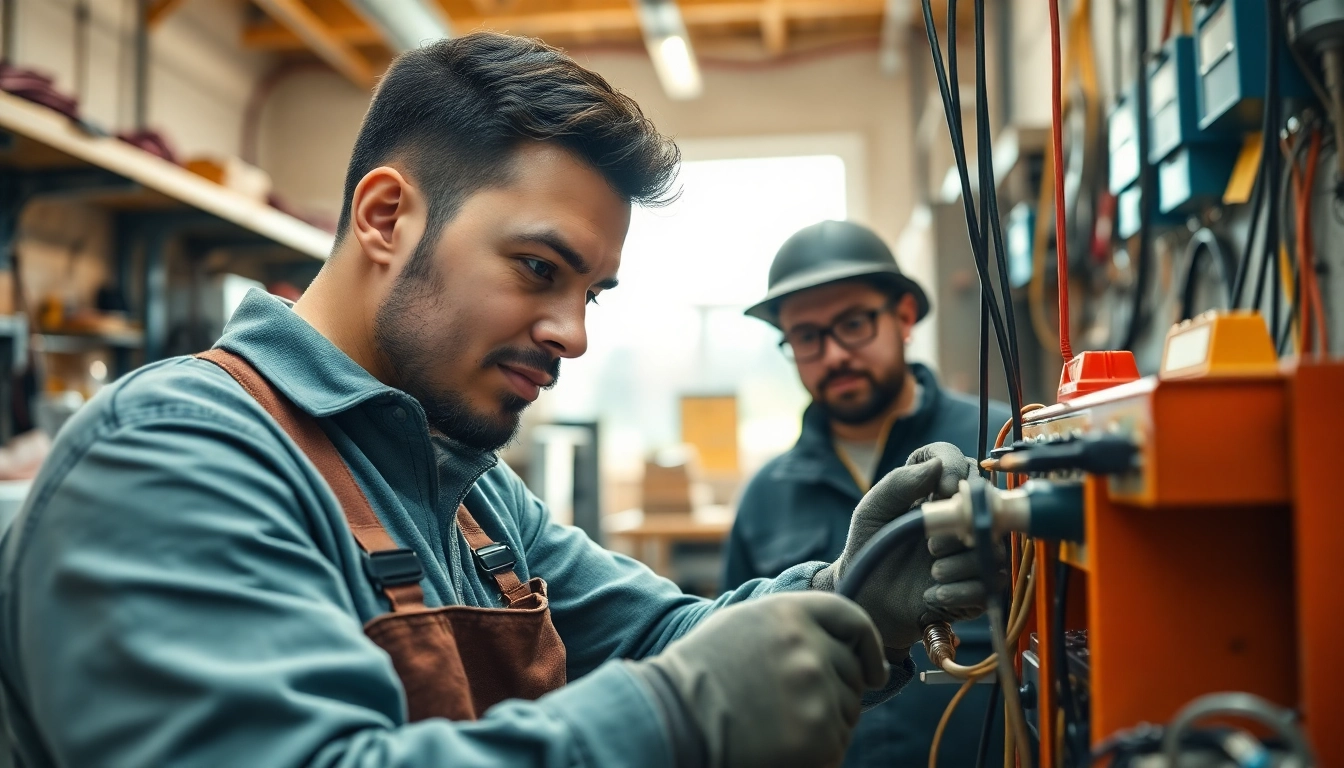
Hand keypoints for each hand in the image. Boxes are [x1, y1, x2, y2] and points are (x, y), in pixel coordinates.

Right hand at [637, 592, 886, 767]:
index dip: (870, 646)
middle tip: (794, 706)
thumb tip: (844, 643)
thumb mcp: (745, 625)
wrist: (674, 718)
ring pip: (848, 709)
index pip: (853, 620)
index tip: (874, 671)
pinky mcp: (818, 734)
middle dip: (836, 690)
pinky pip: (838, 742)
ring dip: (826, 720)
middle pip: (852, 671)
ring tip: (778, 723)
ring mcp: (815, 690)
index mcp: (790, 612)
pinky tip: (783, 744)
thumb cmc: (704, 672)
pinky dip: (820, 749)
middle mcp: (808, 646)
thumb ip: (794, 624)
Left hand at [811, 442, 1001, 653]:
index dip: (958, 470)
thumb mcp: (873, 511)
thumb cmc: (870, 548)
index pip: (963, 463)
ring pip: (993, 547)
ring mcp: (974, 550)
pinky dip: (962, 591)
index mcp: (938, 490)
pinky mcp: (978, 584)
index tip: (941, 491)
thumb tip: (936, 465)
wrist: (868, 598)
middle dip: (962, 523)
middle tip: (930, 544)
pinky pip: (990, 582)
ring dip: (961, 562)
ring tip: (932, 572)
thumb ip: (898, 483)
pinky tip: (934, 595)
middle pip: (988, 504)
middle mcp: (962, 516)